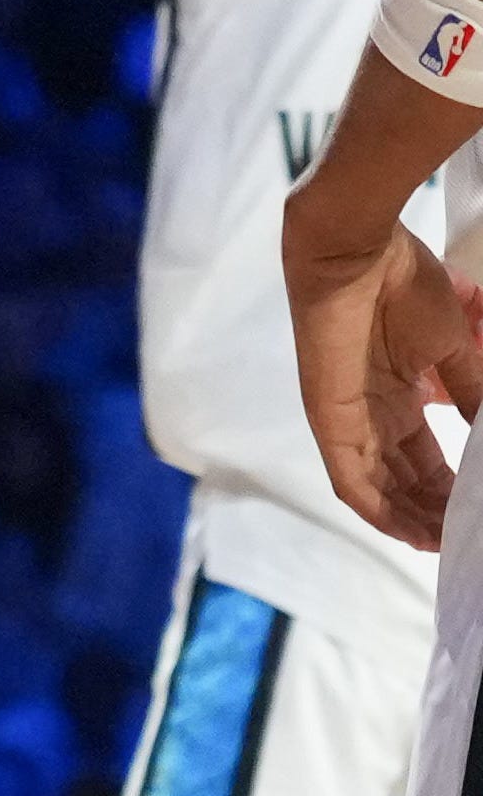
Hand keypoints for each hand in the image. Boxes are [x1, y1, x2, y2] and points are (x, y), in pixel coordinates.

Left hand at [299, 227, 482, 548]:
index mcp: (398, 394)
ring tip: (441, 545)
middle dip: (433, 511)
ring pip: (378, 487)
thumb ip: (469, 392)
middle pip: (401, 479)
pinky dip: (379, 509)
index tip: (472, 510)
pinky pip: (349, 478)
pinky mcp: (328, 418)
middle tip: (462, 537)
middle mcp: (371, 413)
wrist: (357, 250)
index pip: (423, 457)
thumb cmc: (404, 286)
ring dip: (409, 519)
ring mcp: (347, 418)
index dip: (448, 488)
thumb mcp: (451, 348)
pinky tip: (408, 532)